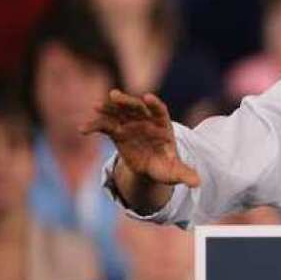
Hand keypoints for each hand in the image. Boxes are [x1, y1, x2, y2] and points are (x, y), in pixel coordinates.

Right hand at [81, 89, 200, 187]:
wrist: (151, 167)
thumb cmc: (165, 166)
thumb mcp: (174, 172)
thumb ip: (184, 174)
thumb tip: (197, 184)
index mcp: (163, 127)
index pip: (160, 111)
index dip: (154, 104)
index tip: (148, 98)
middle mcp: (146, 121)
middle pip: (137, 108)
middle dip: (127, 101)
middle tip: (115, 95)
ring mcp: (131, 124)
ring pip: (119, 112)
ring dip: (108, 108)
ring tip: (96, 106)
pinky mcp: (117, 132)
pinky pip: (105, 126)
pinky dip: (95, 126)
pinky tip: (83, 129)